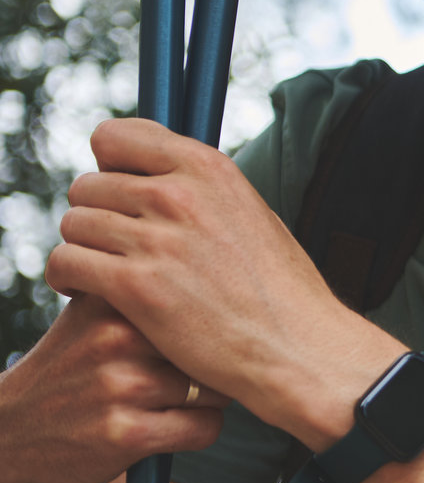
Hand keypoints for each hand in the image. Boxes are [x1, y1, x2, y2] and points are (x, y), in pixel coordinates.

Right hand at [0, 295, 227, 482]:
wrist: (12, 431)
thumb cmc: (74, 365)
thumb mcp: (93, 310)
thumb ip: (143, 283)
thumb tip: (214, 262)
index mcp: (112, 298)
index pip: (202, 301)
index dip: (209, 324)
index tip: (202, 335)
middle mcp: (115, 337)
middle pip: (212, 346)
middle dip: (208, 364)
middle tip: (183, 375)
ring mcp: (119, 386)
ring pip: (214, 388)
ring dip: (205, 400)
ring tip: (170, 402)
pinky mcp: (126, 434)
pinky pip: (205, 427)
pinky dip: (199, 430)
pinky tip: (170, 427)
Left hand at [44, 118, 365, 436]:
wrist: (297, 346)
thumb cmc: (278, 289)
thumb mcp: (250, 213)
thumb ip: (200, 189)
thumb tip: (152, 176)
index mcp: (209, 168)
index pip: (116, 137)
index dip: (109, 166)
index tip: (120, 193)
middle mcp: (179, 194)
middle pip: (88, 185)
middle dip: (95, 215)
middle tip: (113, 246)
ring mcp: (157, 240)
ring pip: (73, 223)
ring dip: (81, 248)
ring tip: (99, 270)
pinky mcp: (136, 286)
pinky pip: (66, 262)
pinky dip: (66, 278)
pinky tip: (84, 291)